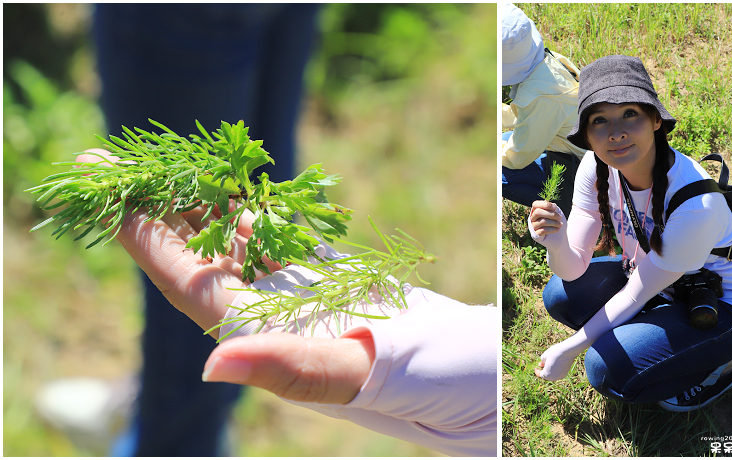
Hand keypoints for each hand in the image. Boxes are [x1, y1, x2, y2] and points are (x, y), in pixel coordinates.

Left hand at [75, 150, 372, 403]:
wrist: (424, 359)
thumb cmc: (384, 370)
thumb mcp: (336, 373)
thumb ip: (279, 367)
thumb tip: (212, 367)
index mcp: (246, 326)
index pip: (180, 274)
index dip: (142, 235)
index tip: (108, 193)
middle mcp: (251, 302)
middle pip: (186, 247)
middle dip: (148, 207)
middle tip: (104, 163)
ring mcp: (275, 281)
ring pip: (218, 233)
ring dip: (186, 199)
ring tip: (153, 165)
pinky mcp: (302, 266)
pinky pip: (258, 229)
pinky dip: (236, 202)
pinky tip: (217, 181)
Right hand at [528, 200, 564, 238]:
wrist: (555, 236)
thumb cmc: (554, 221)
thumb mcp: (554, 212)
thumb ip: (552, 208)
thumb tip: (553, 205)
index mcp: (535, 210)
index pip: (536, 204)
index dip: (545, 205)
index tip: (555, 207)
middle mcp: (532, 217)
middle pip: (538, 212)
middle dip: (551, 214)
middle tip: (560, 217)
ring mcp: (533, 226)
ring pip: (542, 222)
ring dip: (554, 223)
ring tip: (561, 224)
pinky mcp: (535, 234)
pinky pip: (543, 231)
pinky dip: (552, 229)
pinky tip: (557, 229)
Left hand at [534, 339, 582, 380]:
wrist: (567, 351)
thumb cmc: (554, 353)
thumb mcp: (544, 356)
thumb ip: (542, 362)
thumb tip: (541, 365)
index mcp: (547, 374)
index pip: (540, 375)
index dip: (537, 371)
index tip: (536, 368)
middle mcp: (554, 377)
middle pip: (546, 376)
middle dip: (543, 371)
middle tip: (541, 365)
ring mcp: (561, 376)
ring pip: (553, 375)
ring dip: (549, 370)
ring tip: (548, 363)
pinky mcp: (565, 373)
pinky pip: (558, 373)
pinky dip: (555, 370)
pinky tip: (554, 364)